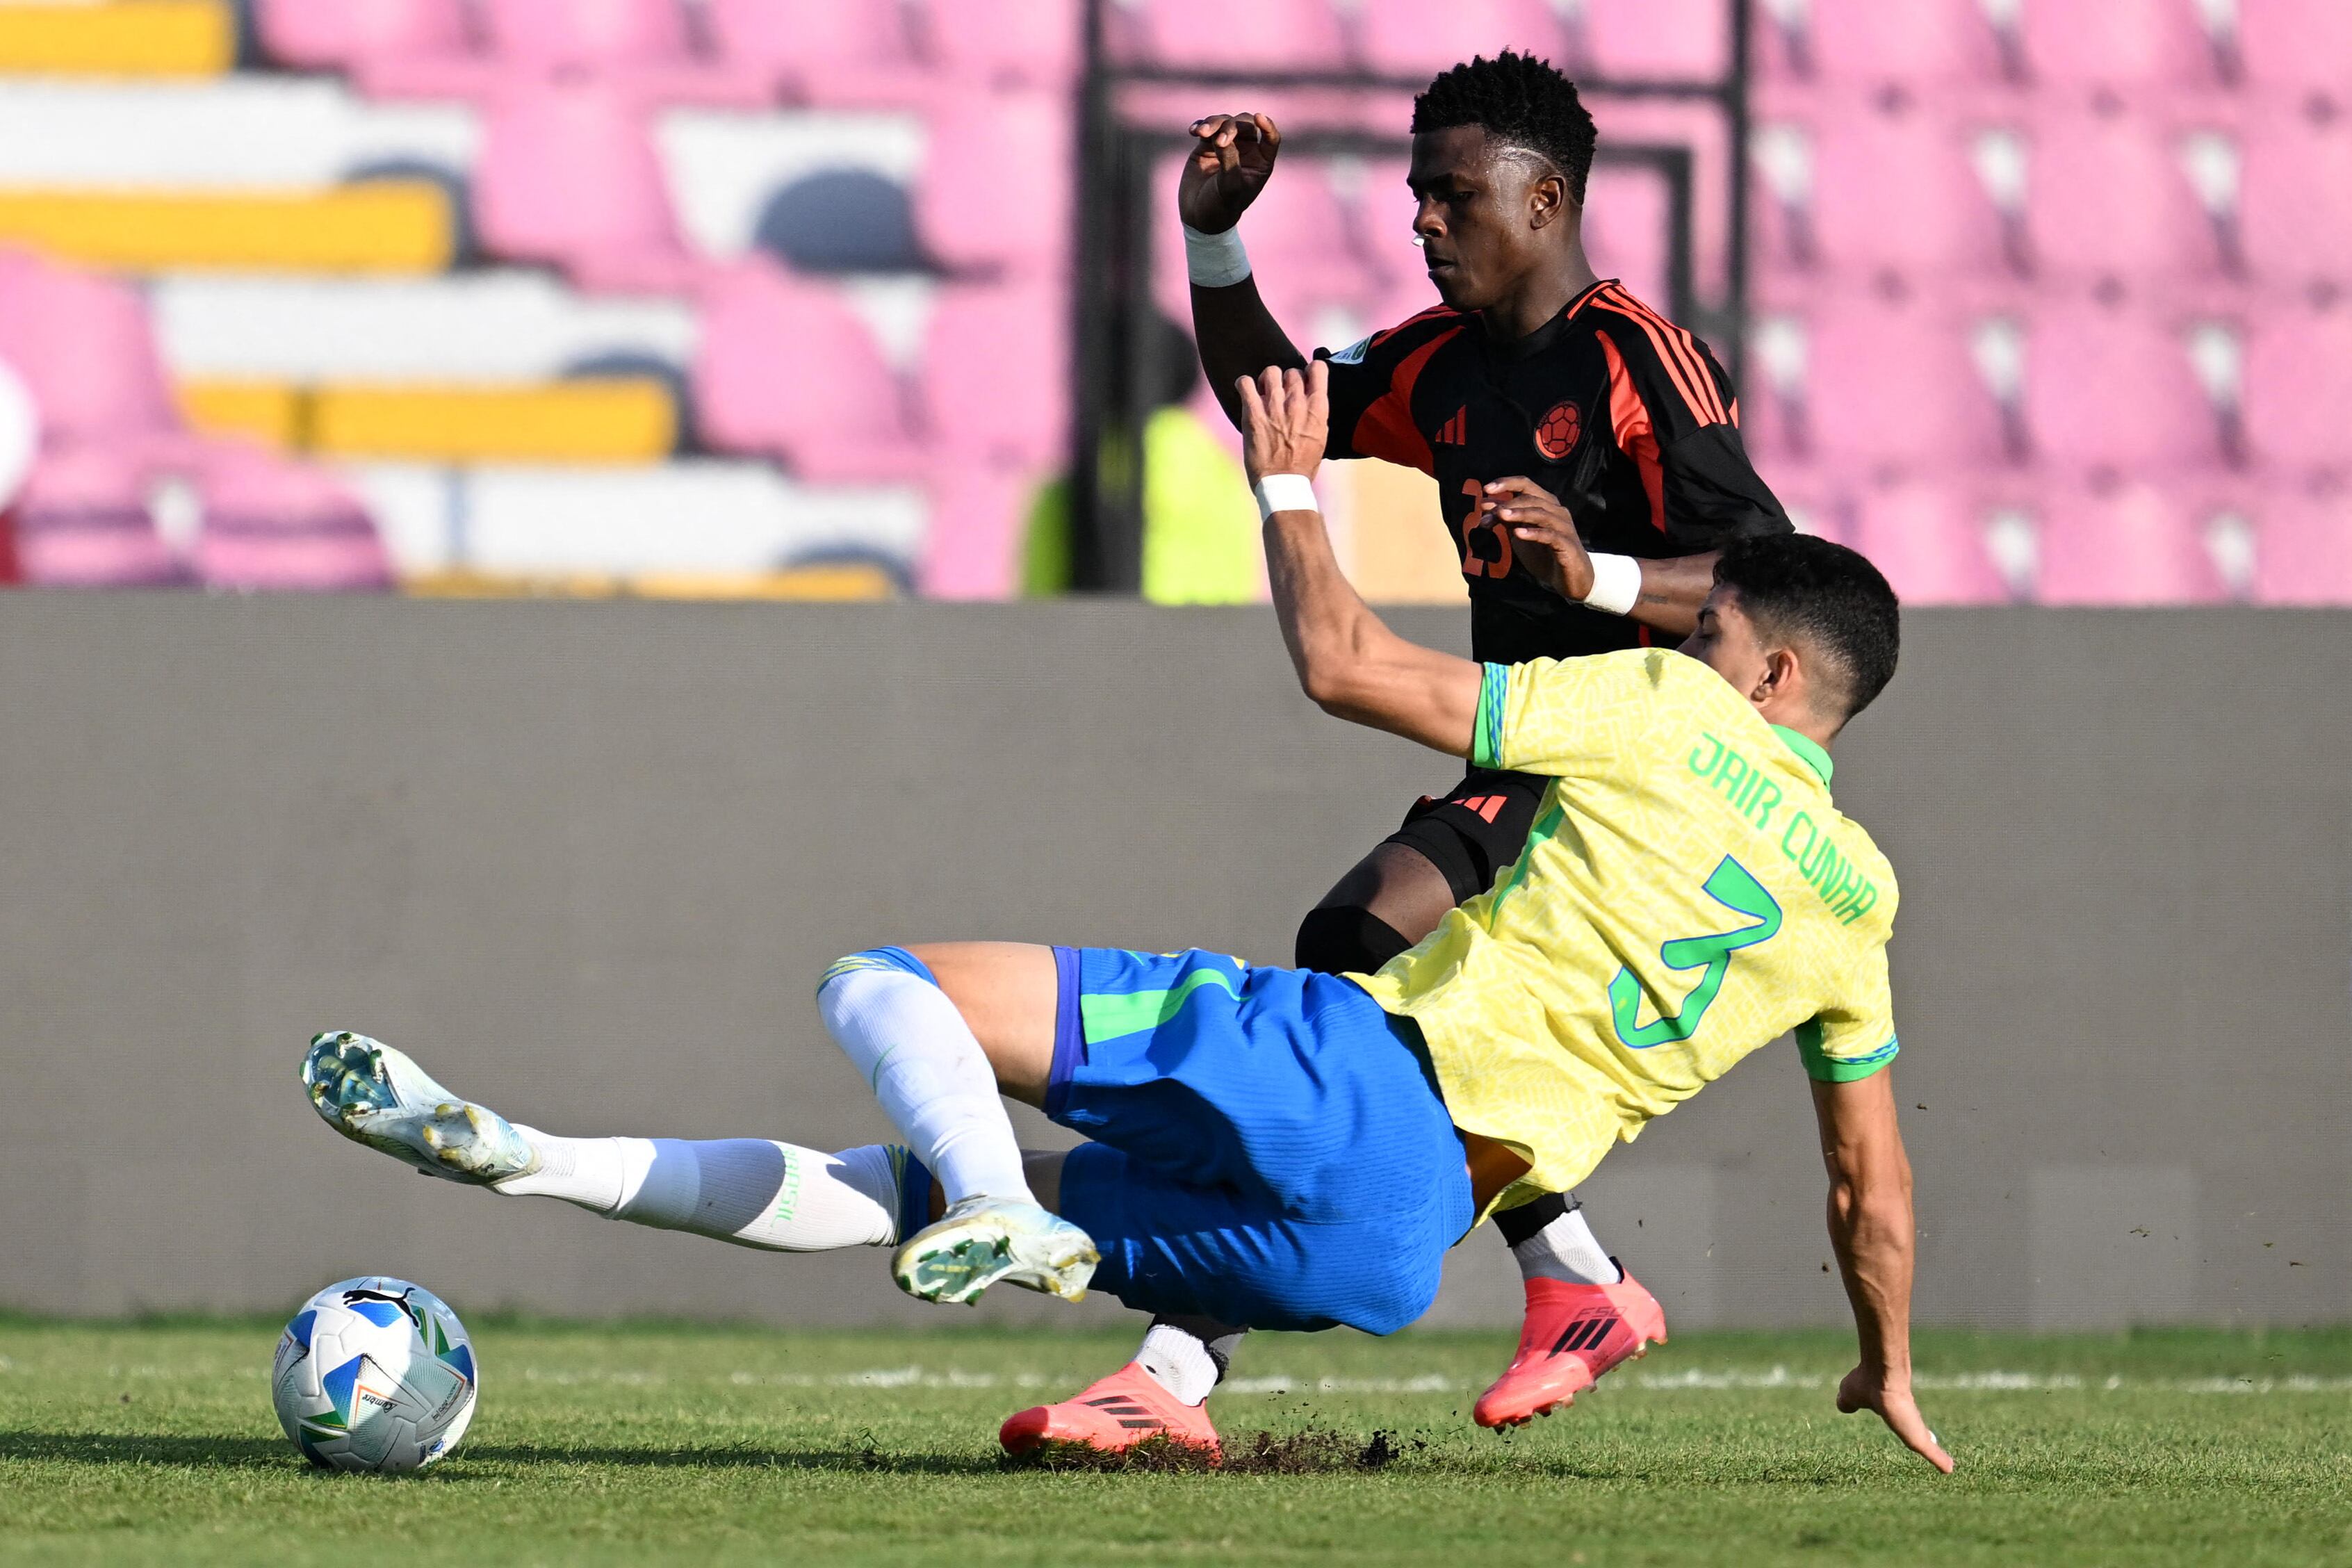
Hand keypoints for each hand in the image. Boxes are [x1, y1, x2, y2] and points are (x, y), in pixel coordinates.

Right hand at [1179, 113, 1280, 233]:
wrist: (1198, 215)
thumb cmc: (1220, 206)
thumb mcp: (1229, 186)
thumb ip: (1229, 159)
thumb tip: (1221, 136)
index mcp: (1260, 162)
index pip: (1270, 139)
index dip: (1267, 126)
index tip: (1259, 117)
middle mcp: (1246, 151)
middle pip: (1245, 124)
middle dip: (1232, 126)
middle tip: (1218, 140)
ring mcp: (1226, 146)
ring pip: (1224, 122)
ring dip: (1213, 123)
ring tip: (1200, 133)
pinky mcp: (1207, 145)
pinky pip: (1206, 127)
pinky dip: (1200, 125)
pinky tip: (1193, 132)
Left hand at [1237, 361, 1327, 486]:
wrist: (1283, 483)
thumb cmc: (1303, 465)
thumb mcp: (1320, 437)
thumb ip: (1316, 414)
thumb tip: (1311, 401)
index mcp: (1317, 408)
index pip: (1318, 369)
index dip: (1310, 370)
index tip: (1305, 378)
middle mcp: (1297, 402)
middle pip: (1292, 371)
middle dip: (1287, 380)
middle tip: (1282, 394)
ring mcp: (1274, 406)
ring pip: (1271, 372)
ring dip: (1267, 380)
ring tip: (1264, 392)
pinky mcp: (1253, 413)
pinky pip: (1245, 384)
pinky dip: (1244, 384)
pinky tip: (1247, 391)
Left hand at [1483, 477, 1593, 599]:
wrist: (1570, 579)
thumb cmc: (1545, 553)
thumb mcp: (1520, 534)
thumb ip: (1506, 519)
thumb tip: (1486, 506)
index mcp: (1545, 504)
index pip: (1526, 485)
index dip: (1507, 483)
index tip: (1486, 489)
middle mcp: (1556, 511)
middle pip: (1530, 498)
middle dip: (1507, 503)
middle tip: (1487, 511)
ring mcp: (1563, 526)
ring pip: (1540, 513)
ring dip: (1518, 513)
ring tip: (1500, 515)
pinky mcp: (1567, 544)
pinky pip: (1550, 535)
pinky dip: (1534, 533)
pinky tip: (1518, 534)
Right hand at [1837, 1364, 1954, 1473]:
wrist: (1881, 1379)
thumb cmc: (1864, 1385)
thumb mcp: (1849, 1397)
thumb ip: (1847, 1403)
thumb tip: (1843, 1405)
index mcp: (1891, 1408)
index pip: (1902, 1419)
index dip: (1906, 1426)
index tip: (1911, 1430)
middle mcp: (1907, 1418)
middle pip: (1918, 1433)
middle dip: (1924, 1440)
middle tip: (1932, 1447)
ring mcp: (1915, 1429)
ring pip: (1927, 1444)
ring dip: (1936, 1454)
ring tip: (1946, 1465)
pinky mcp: (1919, 1439)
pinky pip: (1932, 1453)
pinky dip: (1939, 1460)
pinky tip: (1948, 1468)